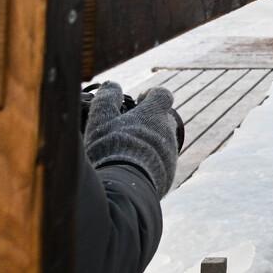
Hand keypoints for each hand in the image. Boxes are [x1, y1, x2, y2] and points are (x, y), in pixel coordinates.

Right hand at [84, 82, 180, 197]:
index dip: (152, 95)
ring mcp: (170, 153)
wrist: (125, 187)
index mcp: (155, 114)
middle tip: (130, 127)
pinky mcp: (168, 174)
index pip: (163, 95)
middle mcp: (167, 131)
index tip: (139, 100)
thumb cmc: (111, 148)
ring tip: (127, 150)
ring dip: (150, 142)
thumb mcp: (102, 119)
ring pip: (164, 141)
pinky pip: (161, 162)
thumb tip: (111, 85)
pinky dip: (150, 161)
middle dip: (150, 120)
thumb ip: (107, 99)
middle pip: (165, 118)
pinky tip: (132, 168)